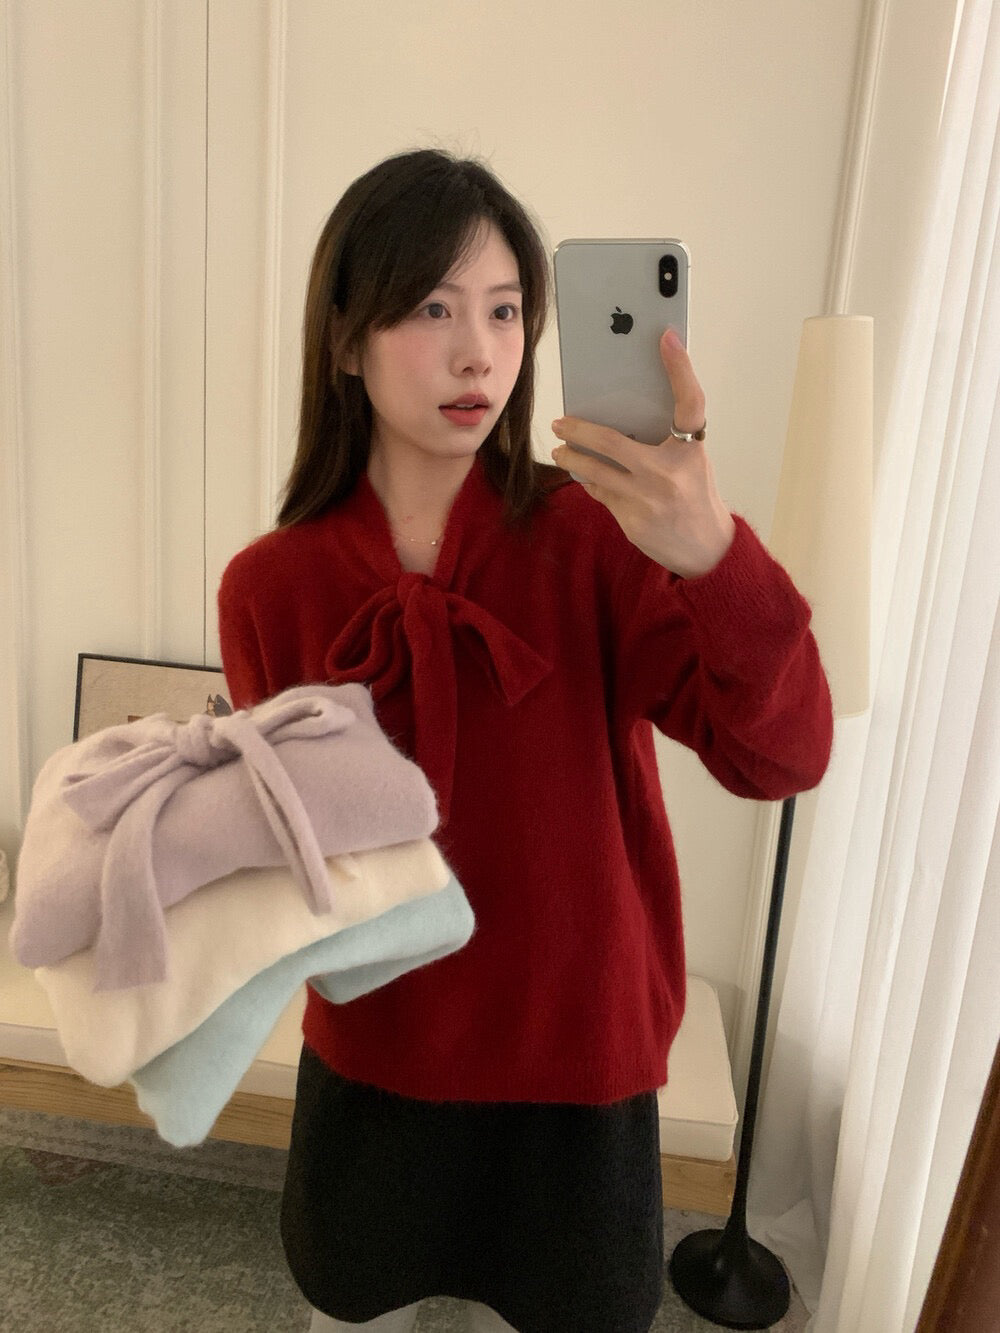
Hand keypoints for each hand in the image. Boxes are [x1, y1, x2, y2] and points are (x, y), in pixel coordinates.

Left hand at [551, 328, 735, 578]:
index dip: (679, 367)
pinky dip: (588, 480)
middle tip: (560, 422)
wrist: (706, 549)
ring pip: (595, 471)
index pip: (689, 401)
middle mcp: (670, 472)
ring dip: (572, 457)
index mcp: (692, 450)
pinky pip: (600, 493)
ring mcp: (648, 499)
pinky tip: (581, 473)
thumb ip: (667, 436)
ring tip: (560, 448)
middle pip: (613, 441)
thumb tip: (623, 409)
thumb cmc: (695, 493)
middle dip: (579, 430)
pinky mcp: (632, 520)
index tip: (665, 337)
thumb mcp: (692, 460)